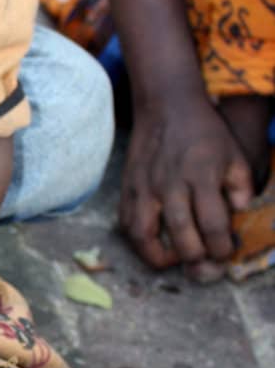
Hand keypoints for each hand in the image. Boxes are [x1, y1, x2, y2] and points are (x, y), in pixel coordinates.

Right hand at [121, 97, 254, 271]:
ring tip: (172, 260)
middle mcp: (170, 185)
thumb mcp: (235, 156)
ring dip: (158, 257)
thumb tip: (237, 216)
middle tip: (202, 261)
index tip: (225, 253)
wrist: (167, 105)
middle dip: (194, 258)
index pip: (213, 225)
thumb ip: (241, 188)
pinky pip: (126, 222)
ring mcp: (144, 187)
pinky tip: (151, 241)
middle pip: (181, 236)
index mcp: (201, 177)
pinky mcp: (127, 186)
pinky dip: (137, 240)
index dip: (221, 248)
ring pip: (143, 235)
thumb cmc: (205, 132)